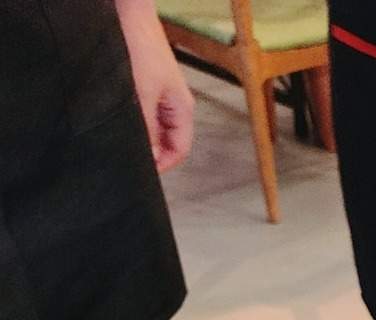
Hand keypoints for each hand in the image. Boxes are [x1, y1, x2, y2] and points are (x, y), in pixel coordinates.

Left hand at [115, 0, 193, 171]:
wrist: (126, 12)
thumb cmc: (138, 47)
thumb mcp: (140, 95)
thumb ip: (146, 130)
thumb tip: (147, 159)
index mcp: (182, 109)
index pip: (180, 150)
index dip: (163, 164)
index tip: (141, 171)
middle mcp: (173, 104)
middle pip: (166, 140)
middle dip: (150, 151)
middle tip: (127, 156)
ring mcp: (159, 94)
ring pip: (152, 127)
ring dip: (139, 134)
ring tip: (120, 137)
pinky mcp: (144, 84)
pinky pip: (142, 112)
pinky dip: (132, 119)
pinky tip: (116, 118)